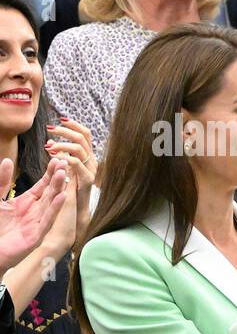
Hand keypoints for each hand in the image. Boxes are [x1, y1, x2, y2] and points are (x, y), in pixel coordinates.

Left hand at [0, 157, 67, 271]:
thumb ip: (2, 181)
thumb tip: (7, 160)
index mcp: (27, 202)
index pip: (42, 185)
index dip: (49, 173)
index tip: (57, 159)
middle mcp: (35, 211)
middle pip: (49, 192)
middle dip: (57, 178)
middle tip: (65, 162)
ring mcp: (37, 223)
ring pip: (51, 204)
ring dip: (58, 189)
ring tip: (64, 175)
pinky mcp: (36, 236)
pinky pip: (47, 220)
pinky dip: (54, 209)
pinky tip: (61, 197)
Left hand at [45, 117, 94, 239]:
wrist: (76, 214)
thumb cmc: (70, 193)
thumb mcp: (67, 172)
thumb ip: (63, 158)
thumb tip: (52, 142)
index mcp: (87, 158)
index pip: (85, 135)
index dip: (75, 125)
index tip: (61, 119)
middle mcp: (91, 162)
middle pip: (83, 138)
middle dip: (65, 131)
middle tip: (50, 129)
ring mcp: (91, 172)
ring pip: (80, 149)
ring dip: (63, 144)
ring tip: (49, 147)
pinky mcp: (87, 182)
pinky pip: (78, 165)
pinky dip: (65, 159)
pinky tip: (54, 159)